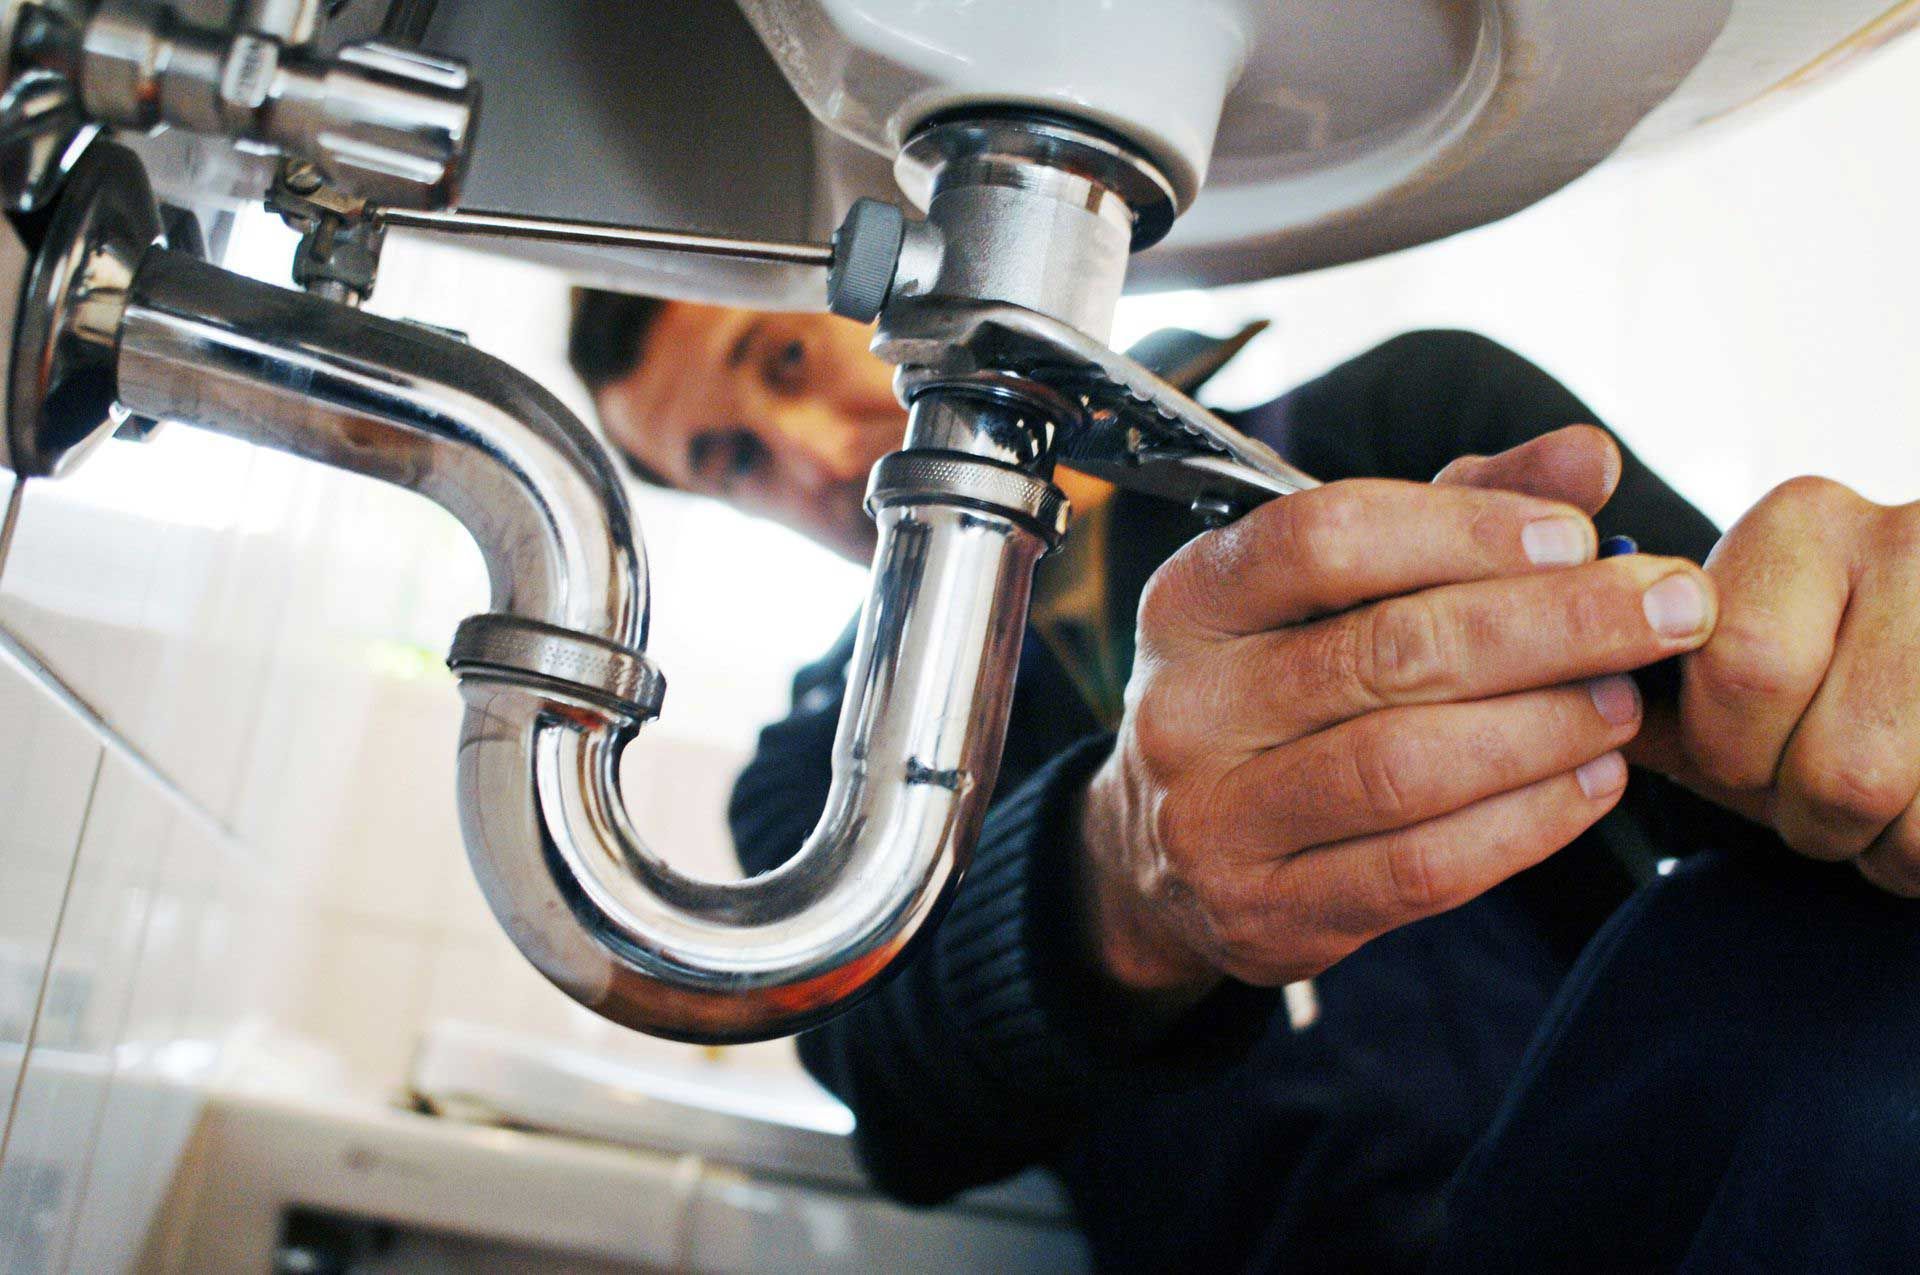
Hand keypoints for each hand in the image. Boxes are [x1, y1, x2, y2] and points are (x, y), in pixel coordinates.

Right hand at [1077, 428, 1718, 1011]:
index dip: (1464, 531)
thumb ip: (1457, 512)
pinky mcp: (1266, 915)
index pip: (1324, 539)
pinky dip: (1526, 824)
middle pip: (1386, 652)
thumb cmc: (1276, 688)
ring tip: (1628, 702)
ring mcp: (1213, 821)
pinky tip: (1591, 783)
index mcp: (1193, 599)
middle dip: (1552, 626)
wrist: (1163, 855)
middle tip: (1668, 610)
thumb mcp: (1334, 589)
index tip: (1579, 534)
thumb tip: (1588, 456)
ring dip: (1546, 728)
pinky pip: (1419, 869)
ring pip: (1406, 766)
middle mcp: (1184, 707)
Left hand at [1627, 477, 1919, 894]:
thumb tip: (1578, 711)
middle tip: (1817, 797)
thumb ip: (1653, 690)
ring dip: (1882, 845)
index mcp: (1803, 524)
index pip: (1741, 668)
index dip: (1730, 751)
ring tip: (1882, 806)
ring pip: (1904, 803)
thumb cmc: (1828, 685)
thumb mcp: (1742, 667)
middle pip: (1837, 763)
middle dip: (1806, 813)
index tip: (1743, 752)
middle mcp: (1913, 541)